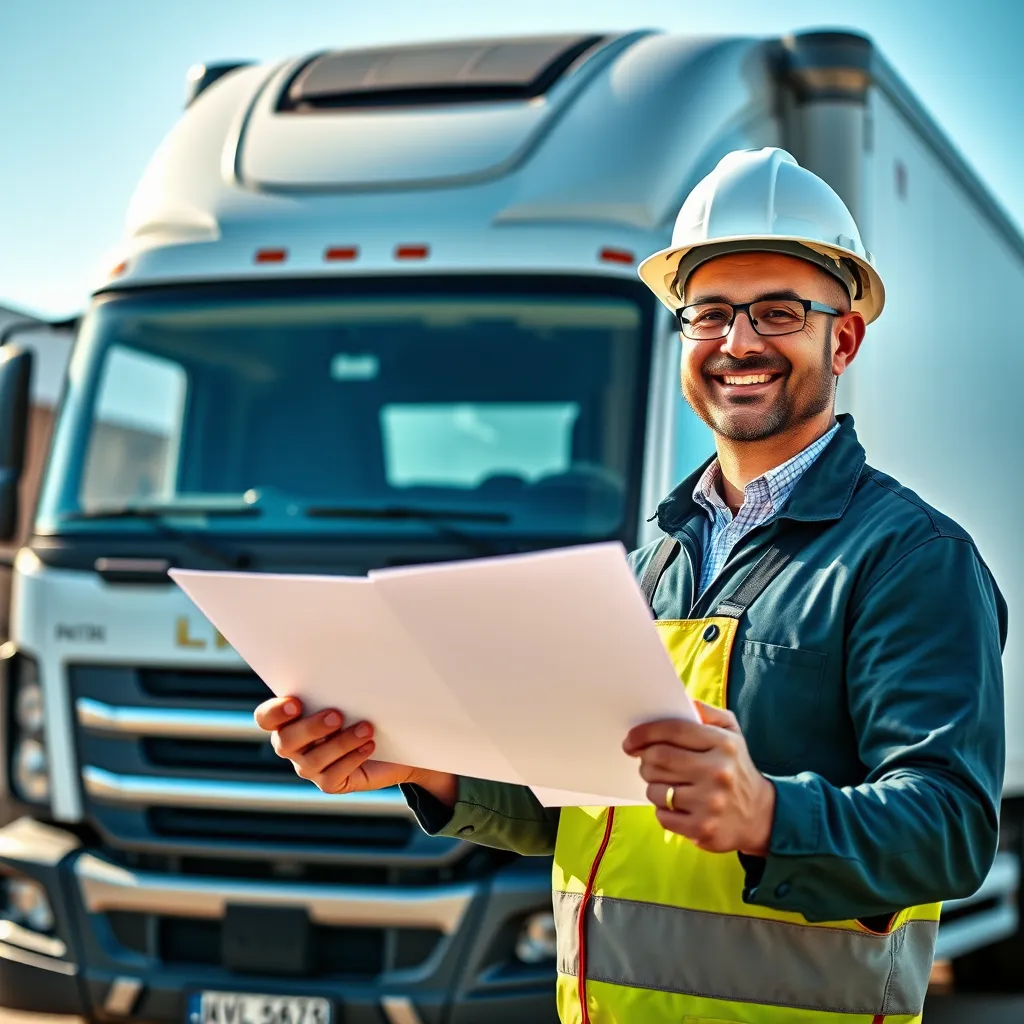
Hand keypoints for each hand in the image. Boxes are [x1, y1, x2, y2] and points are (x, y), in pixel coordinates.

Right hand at [254, 696, 457, 805]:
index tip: (296, 702)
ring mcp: (309, 766)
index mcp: (290, 718)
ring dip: (340, 743)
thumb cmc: (367, 705)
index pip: (265, 717)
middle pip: (285, 741)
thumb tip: (349, 649)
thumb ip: (339, 679)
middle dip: (311, 728)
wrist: (396, 739)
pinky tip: (369, 746)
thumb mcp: (353, 690)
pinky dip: (352, 760)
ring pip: (312, 760)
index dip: (274, 712)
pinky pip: (332, 776)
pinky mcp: (330, 782)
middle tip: (336, 715)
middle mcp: (293, 744)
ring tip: (366, 728)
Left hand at [623, 701, 775, 855]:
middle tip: (647, 762)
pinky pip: (662, 814)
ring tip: (667, 784)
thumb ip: (707, 713)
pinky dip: (663, 809)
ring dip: (653, 785)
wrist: (761, 816)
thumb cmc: (736, 768)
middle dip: (646, 760)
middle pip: (658, 758)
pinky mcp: (702, 829)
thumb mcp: (732, 733)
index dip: (645, 733)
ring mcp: (710, 803)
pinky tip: (678, 805)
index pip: (673, 730)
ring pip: (656, 789)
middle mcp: (718, 772)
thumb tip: (681, 701)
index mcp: (723, 744)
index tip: (630, 740)